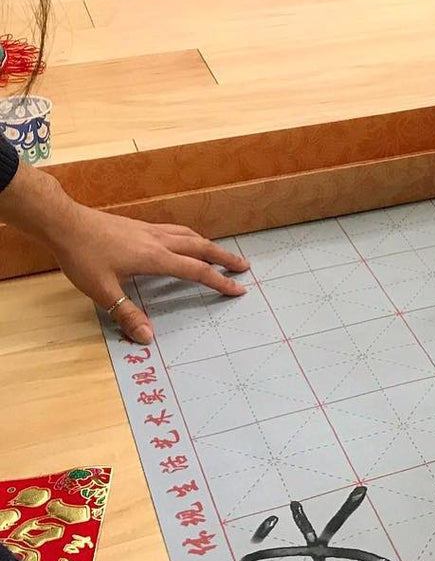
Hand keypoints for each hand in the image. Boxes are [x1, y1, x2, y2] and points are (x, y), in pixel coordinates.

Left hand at [0, 161, 249, 343]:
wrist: (64, 222)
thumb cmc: (82, 256)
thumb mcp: (101, 291)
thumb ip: (127, 314)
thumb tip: (148, 338)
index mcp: (155, 257)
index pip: (196, 271)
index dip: (219, 282)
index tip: (239, 289)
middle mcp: (159, 241)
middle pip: (202, 247)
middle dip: (224, 258)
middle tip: (243, 267)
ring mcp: (150, 231)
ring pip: (190, 236)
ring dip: (209, 246)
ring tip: (220, 254)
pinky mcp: (140, 227)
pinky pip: (176, 231)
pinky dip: (191, 238)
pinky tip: (184, 241)